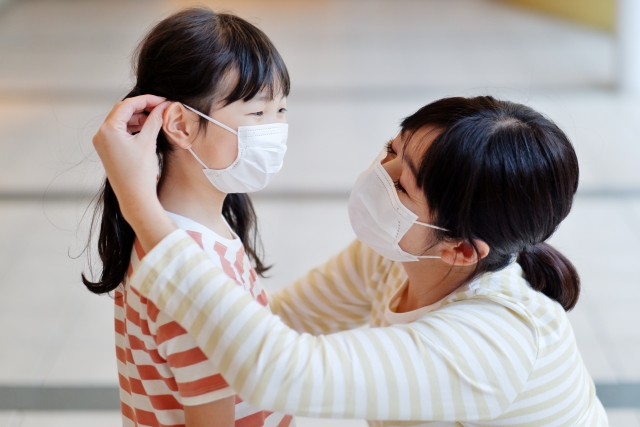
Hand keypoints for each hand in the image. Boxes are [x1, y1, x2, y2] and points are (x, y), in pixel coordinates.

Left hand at [93, 95, 176, 251]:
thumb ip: (154, 120)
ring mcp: (103, 143)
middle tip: (160, 107)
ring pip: (121, 121)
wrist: (134, 197)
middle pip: (122, 111)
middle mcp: (101, 134)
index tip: (162, 101)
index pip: (127, 105)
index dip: (146, 100)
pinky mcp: (108, 150)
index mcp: (108, 130)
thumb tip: (163, 107)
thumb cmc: (140, 173)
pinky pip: (120, 132)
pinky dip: (133, 128)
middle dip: (142, 108)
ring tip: (156, 119)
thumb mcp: (148, 142)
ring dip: (138, 118)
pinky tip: (146, 129)